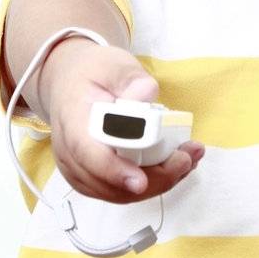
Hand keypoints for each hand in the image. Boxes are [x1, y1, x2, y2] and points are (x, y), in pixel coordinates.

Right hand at [35, 37, 205, 204]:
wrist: (71, 83)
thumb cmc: (93, 73)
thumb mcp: (114, 64)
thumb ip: (132, 81)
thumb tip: (144, 98)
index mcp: (72, 120)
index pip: (87, 152)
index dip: (114, 170)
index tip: (141, 181)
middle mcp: (68, 152)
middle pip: (108, 182)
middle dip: (154, 177)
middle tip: (187, 156)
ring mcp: (78, 170)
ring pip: (119, 193)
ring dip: (159, 181)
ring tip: (189, 157)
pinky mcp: (91, 179)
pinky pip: (121, 190)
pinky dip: (152, 182)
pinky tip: (175, 164)